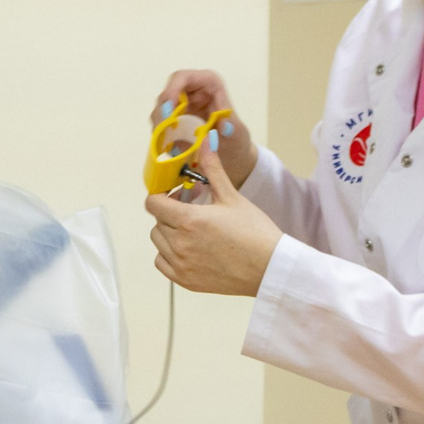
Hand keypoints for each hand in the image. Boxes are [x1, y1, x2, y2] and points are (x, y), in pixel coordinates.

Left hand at [146, 136, 283, 296]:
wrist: (270, 267)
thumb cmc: (255, 233)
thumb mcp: (231, 197)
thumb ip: (212, 169)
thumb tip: (206, 143)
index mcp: (188, 220)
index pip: (153, 203)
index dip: (161, 195)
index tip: (175, 194)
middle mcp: (179, 244)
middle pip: (157, 221)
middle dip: (170, 212)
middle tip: (191, 208)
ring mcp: (181, 264)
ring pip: (158, 242)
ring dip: (169, 232)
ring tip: (192, 229)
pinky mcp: (185, 280)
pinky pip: (162, 263)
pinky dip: (169, 255)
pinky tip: (189, 248)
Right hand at [150, 68, 258, 184]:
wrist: (231, 154)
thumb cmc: (236, 139)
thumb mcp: (238, 133)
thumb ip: (231, 127)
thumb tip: (225, 126)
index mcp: (209, 84)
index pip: (184, 78)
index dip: (171, 91)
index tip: (168, 113)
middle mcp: (193, 90)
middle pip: (168, 93)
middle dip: (162, 113)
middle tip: (163, 132)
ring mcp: (182, 105)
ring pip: (161, 108)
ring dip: (160, 125)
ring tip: (166, 142)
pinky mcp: (175, 119)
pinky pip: (161, 123)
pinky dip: (161, 133)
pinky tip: (166, 144)